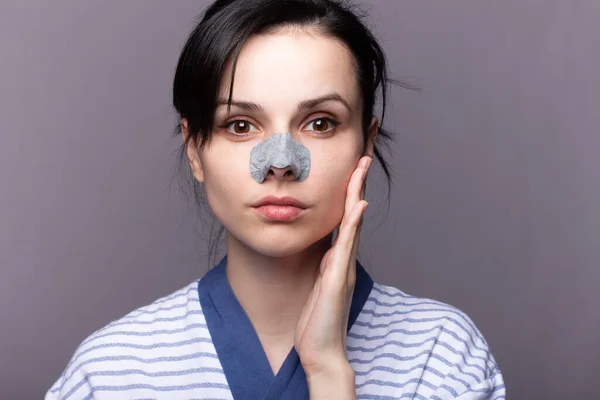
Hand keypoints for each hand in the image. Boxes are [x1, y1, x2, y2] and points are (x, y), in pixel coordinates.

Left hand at [294, 155, 372, 382]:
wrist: (322, 352)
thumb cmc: (318, 321)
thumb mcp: (319, 285)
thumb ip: (325, 265)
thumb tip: (326, 248)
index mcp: (337, 257)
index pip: (345, 216)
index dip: (349, 189)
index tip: (352, 163)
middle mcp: (344, 258)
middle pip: (354, 211)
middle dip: (357, 180)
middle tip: (364, 151)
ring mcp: (343, 267)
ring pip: (353, 222)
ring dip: (357, 192)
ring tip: (361, 164)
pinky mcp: (337, 278)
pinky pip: (346, 246)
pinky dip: (354, 224)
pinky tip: (358, 205)